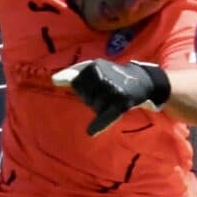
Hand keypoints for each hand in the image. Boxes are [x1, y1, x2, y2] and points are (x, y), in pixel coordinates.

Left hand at [52, 59, 170, 134]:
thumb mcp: (94, 67)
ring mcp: (112, 89)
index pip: (76, 85)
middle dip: (92, 98)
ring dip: (101, 108)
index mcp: (92, 66)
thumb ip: (73, 73)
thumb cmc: (113, 75)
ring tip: (113, 98)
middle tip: (107, 92)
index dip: (84, 89)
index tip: (95, 86)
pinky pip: (106, 116)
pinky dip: (99, 124)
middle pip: (84, 97)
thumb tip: (53, 80)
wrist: (143, 80)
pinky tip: (91, 131)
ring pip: (94, 107)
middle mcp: (102, 75)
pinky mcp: (122, 102)